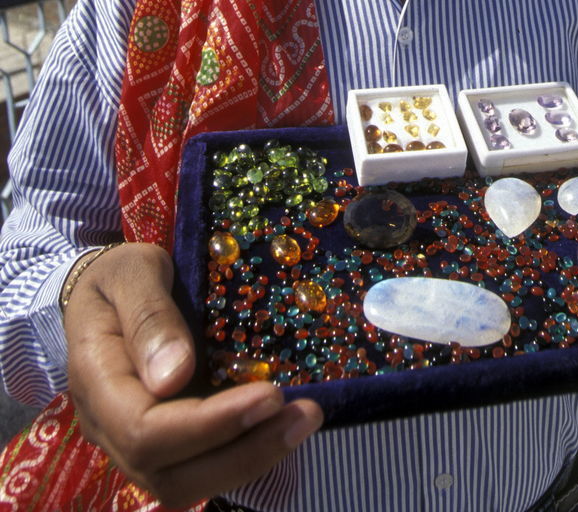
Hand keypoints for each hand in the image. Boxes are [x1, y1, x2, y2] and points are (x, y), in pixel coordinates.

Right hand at [65, 242, 322, 507]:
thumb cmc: (119, 275)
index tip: (269, 394)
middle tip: (304, 415)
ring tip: (303, 420)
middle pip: (170, 475)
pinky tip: (283, 423)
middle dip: (242, 453)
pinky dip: (245, 453)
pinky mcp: (165, 443)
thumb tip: (173, 377)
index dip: (209, 424)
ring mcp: (134, 443)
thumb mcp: (131, 271)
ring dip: (250, 460)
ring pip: (187, 483)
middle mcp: (110, 428)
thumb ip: (149, 316)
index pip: (145, 431)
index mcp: (97, 383)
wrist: (105, 292)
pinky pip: (201, 467)